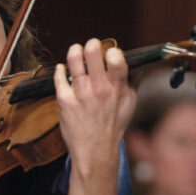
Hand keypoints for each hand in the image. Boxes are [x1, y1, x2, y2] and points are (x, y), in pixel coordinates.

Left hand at [54, 38, 135, 172]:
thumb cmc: (112, 126)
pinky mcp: (64, 100)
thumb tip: (136, 65)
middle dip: (92, 44)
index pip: (117, 59)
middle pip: (92, 54)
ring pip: (73, 61)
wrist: (95, 150)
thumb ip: (131, 83)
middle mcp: (98, 89)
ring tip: (76, 50)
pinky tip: (62, 68)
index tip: (110, 52)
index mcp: (117, 89)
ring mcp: (80, 94)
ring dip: (74, 51)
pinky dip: (60, 70)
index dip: (113, 51)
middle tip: (91, 45)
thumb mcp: (130, 104)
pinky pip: (59, 78)